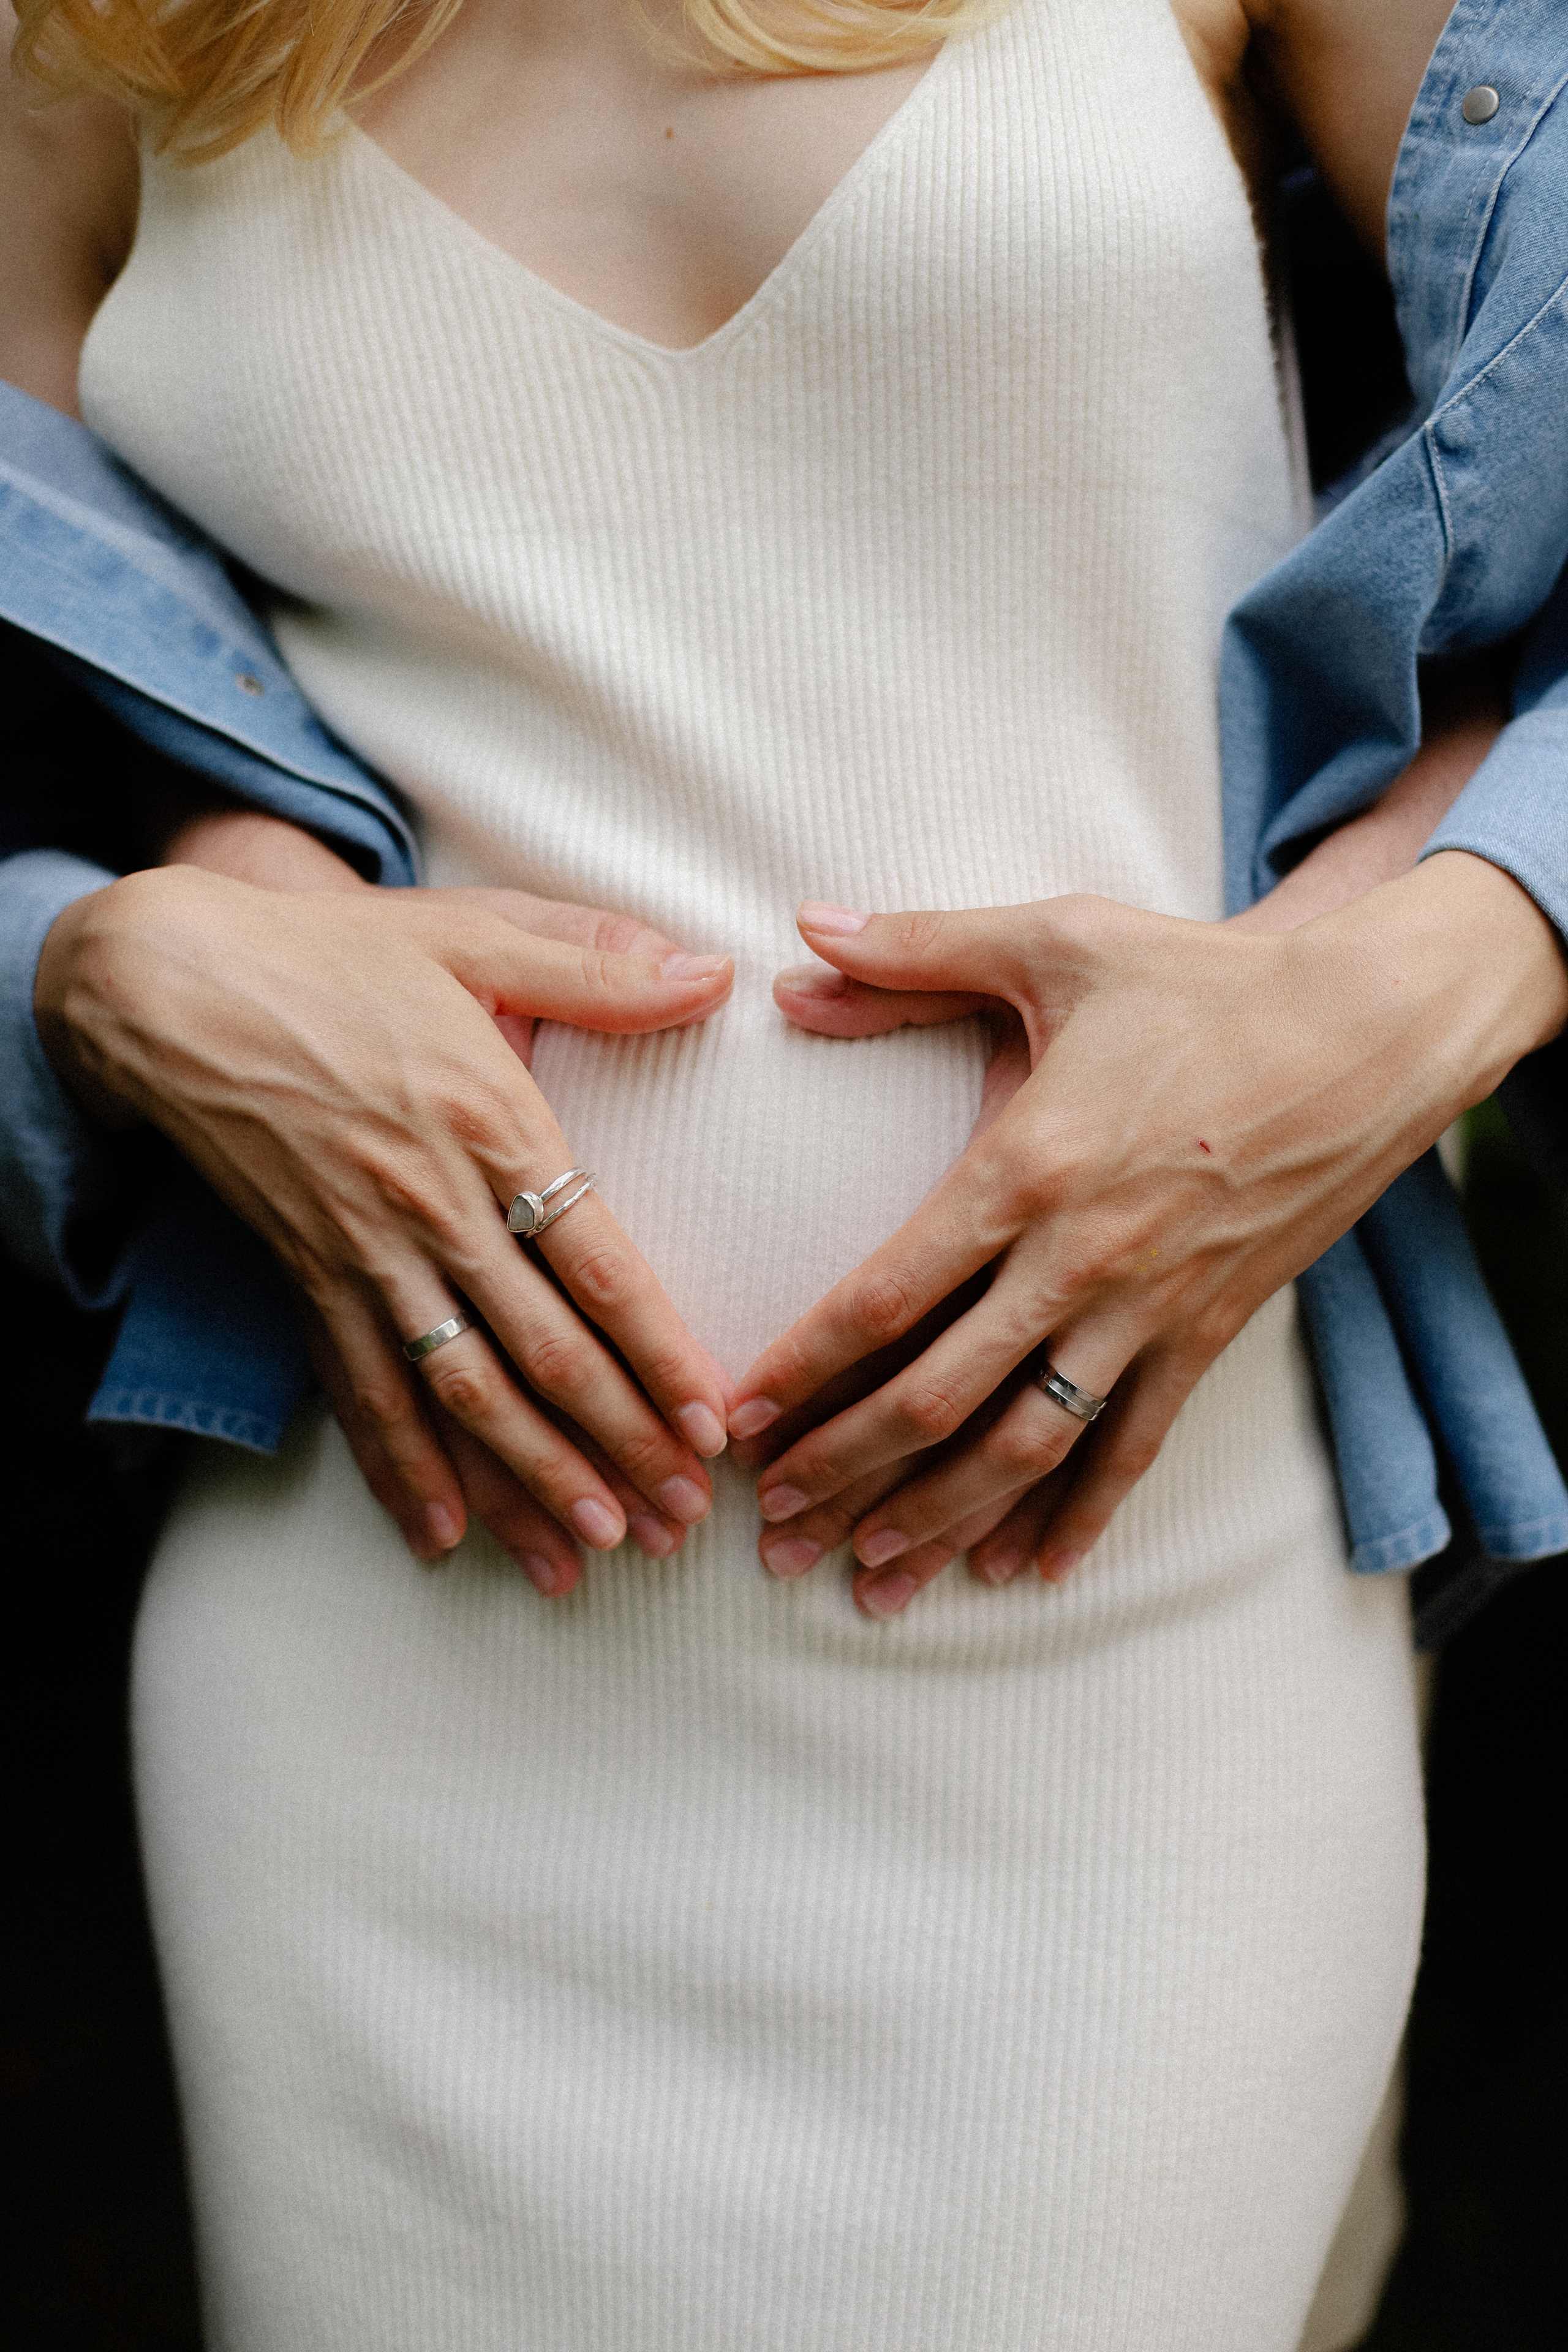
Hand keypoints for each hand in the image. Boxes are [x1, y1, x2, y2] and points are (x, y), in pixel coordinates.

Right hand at [37, 866, 735, 1586]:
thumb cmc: (338, 955)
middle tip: (677, 1523)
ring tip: (587, 1555)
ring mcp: (364, 1252)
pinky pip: (358, 1391)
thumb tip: (716, 973)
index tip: (710, 1429)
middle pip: (540, 1353)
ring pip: (457, 1393)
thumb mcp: (475, 933)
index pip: (596, 1267)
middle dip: (616, 1448)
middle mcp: (433, 1206)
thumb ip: (598, 964)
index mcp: (493, 1125)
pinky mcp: (307, 1277)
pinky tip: (442, 1539)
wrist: (175, 982)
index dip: (659, 1355)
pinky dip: (399, 1470)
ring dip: (525, 1482)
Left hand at [731, 856, 1566, 1617]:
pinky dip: (1082, 1517)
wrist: (1373, 1031)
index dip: (807, 1368)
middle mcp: (1079, 1258)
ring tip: (871, 1580)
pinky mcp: (1210, 1332)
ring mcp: (1149, 1308)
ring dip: (942, 1520)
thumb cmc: (1205, 980)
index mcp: (1025, 1167)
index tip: (740, 1420)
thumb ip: (919, 950)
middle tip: (770, 1528)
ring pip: (1027, 1447)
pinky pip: (1135, 1449)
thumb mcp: (1056, 942)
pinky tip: (1030, 1573)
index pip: (887, 1295)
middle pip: (939, 1397)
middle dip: (844, 1472)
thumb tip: (798, 938)